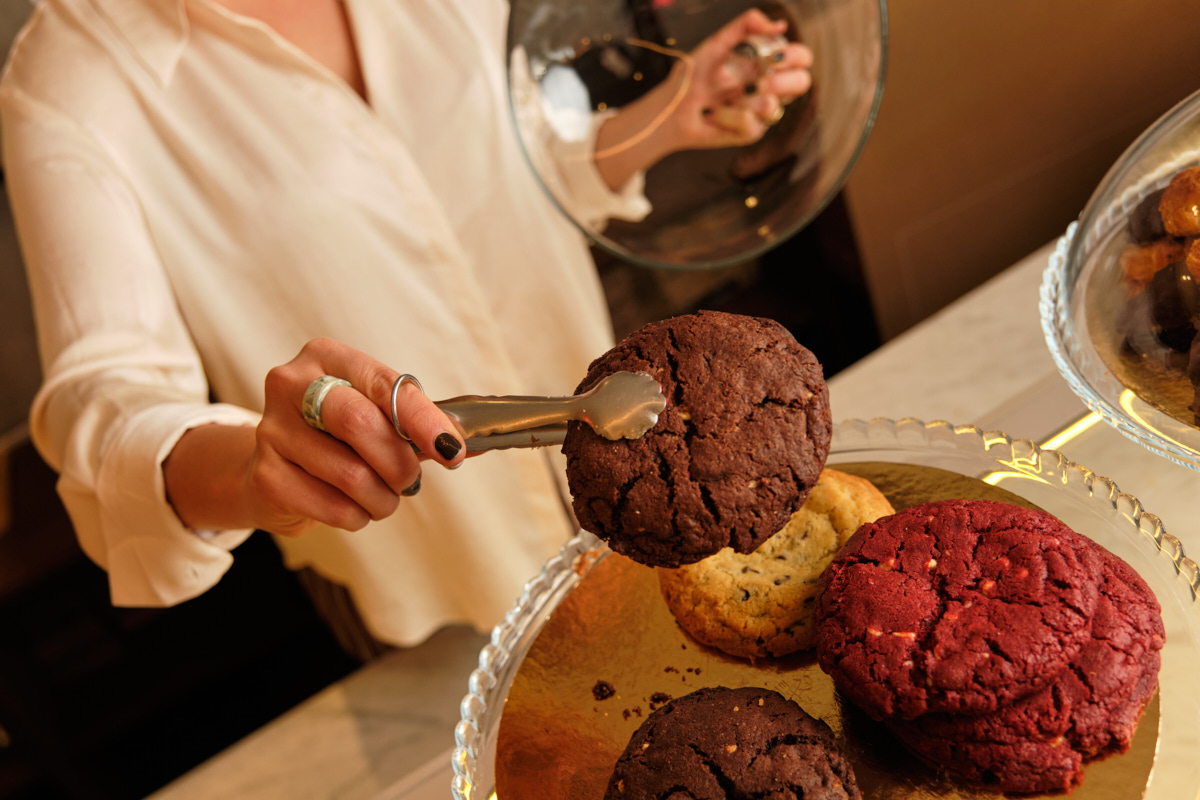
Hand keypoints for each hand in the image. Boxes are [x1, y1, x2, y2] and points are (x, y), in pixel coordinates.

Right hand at [164, 338, 465, 536]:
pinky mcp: (266, 477)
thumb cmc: (336, 438)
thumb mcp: (376, 418)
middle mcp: (290, 385)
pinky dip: (359, 516)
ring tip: (382, 497)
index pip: (383, 384)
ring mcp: (272, 431)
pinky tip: (354, 507)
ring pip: (350, 474)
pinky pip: (334, 507)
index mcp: (325, 357)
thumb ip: (418, 428)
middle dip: (399, 461)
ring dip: (383, 498)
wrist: (273, 473)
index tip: (452, 448)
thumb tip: (469, 446)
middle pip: (358, 422)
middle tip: (410, 480)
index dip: (422, 418)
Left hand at [669, 9, 813, 148]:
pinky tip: (716, 114)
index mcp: (767, 62)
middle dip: (782, 82)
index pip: (801, 57)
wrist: (672, 106)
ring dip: (746, 100)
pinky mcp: (750, 132)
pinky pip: (751, 124)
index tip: (775, 57)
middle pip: (802, 83)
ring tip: (725, 98)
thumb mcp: (718, 42)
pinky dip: (729, 116)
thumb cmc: (693, 75)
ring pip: (774, 106)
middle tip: (759, 81)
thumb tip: (779, 25)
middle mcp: (770, 86)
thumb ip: (747, 25)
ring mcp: (762, 111)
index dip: (796, 56)